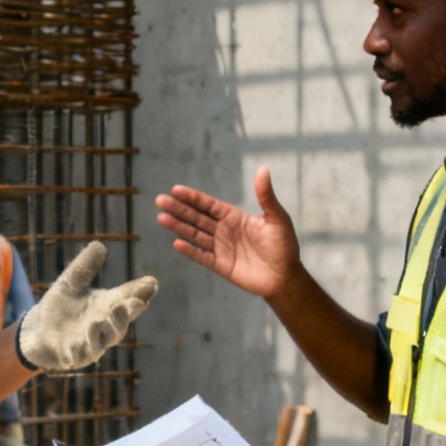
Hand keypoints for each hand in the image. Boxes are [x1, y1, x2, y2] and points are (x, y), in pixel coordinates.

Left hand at [15, 242, 157, 371]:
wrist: (36, 331)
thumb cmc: (60, 307)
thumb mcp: (71, 282)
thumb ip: (85, 267)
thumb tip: (99, 244)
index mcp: (107, 308)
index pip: (128, 300)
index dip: (141, 292)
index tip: (151, 282)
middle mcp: (103, 329)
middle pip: (119, 323)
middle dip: (126, 313)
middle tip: (136, 302)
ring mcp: (88, 345)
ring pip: (101, 342)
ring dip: (103, 332)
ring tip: (100, 321)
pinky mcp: (69, 357)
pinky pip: (76, 355)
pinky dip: (77, 351)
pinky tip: (75, 345)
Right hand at [155, 167, 300, 298]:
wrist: (285, 276)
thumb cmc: (284, 245)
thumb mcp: (277, 218)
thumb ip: (266, 196)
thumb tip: (263, 169)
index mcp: (234, 217)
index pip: (208, 205)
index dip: (192, 197)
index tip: (176, 190)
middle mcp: (223, 231)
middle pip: (196, 217)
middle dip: (179, 209)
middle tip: (160, 200)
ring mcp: (220, 248)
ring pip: (195, 235)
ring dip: (178, 227)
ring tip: (161, 218)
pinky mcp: (221, 265)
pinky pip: (202, 256)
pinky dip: (190, 250)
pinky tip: (177, 243)